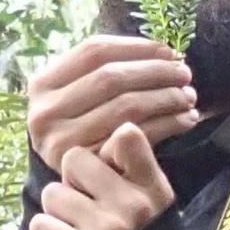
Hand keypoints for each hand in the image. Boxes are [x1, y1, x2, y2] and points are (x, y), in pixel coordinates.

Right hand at [26, 35, 198, 171]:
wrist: (73, 182)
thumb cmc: (82, 129)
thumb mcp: (78, 96)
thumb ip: (106, 70)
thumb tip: (164, 53)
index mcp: (42, 84)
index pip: (93, 51)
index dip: (136, 47)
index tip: (167, 51)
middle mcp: (45, 113)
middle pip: (111, 77)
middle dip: (155, 72)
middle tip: (185, 74)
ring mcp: (64, 142)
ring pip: (127, 106)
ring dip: (166, 98)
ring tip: (188, 96)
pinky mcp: (89, 165)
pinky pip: (136, 135)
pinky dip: (168, 124)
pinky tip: (186, 119)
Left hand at [28, 122, 175, 229]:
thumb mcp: (153, 205)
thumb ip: (131, 170)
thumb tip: (105, 134)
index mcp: (153, 188)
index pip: (126, 136)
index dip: (106, 150)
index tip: (109, 171)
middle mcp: (133, 205)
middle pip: (74, 159)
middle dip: (72, 182)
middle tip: (87, 208)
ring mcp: (107, 229)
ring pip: (52, 194)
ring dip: (57, 214)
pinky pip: (40, 225)